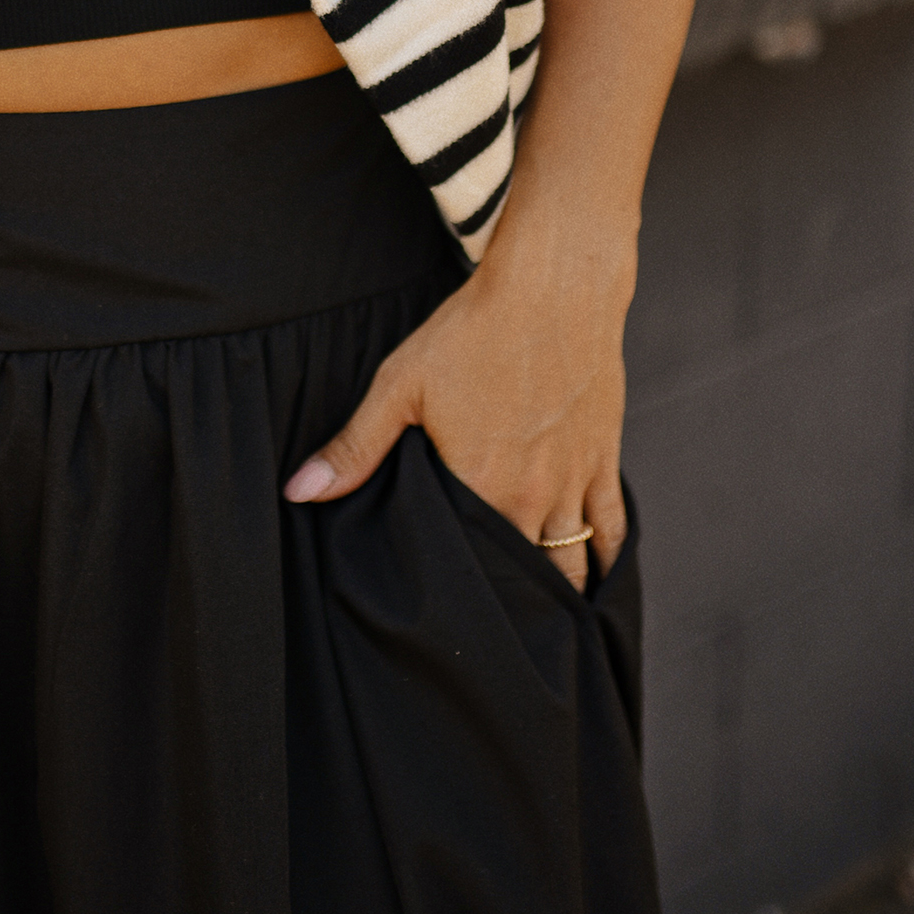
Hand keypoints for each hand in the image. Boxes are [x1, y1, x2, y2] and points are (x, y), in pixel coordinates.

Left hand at [282, 226, 631, 591]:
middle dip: (506, 602)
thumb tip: (300, 492)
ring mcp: (574, 482)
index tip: (442, 609)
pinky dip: (606, 562)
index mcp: (480, 487)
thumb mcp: (401, 385)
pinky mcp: (603, 460)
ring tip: (539, 620)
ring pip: (572, 564)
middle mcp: (532, 496)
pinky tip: (595, 581)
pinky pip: (613, 531)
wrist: (554, 287)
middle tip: (487, 626)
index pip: (468, 568)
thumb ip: (355, 448)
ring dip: (556, 592)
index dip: (456, 592)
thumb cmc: (474, 331)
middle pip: (522, 575)